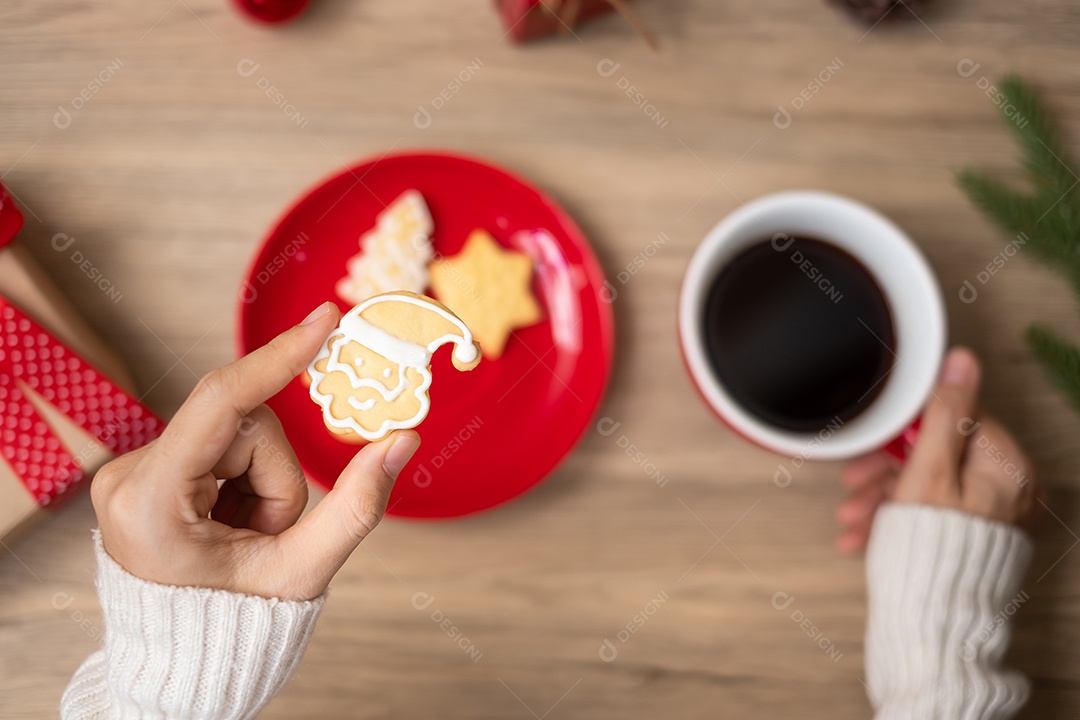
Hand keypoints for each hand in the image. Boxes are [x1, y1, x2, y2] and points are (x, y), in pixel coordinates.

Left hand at [91, 301, 420, 599]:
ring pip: (235, 433)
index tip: (324, 317)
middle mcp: (128, 476)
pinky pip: (218, 443)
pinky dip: (242, 479)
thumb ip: (357, 506)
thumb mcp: (302, 572)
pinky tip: (230, 522)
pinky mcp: (145, 468)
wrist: (185, 657)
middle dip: (276, 476)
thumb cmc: (236, 625)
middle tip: (267, 535)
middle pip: (243, 425)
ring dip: (262, 481)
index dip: (280, 357)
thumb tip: (402, 439)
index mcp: (152, 503)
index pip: (222, 402)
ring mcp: (131, 470)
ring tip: (246, 536)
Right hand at [836, 347, 1038, 553]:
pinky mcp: (970, 538)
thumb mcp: (929, 471)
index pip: (956, 420)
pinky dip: (895, 520)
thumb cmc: (932, 555)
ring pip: (927, 487)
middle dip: (886, 472)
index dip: (907, 431)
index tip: (877, 443)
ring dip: (882, 499)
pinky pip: (929, 514)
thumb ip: (945, 414)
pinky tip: (862, 535)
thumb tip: (963, 361)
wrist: (931, 624)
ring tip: (850, 519)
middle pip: (937, 456)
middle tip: (854, 482)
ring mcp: (989, 517)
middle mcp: (1007, 491)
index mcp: (1006, 468)